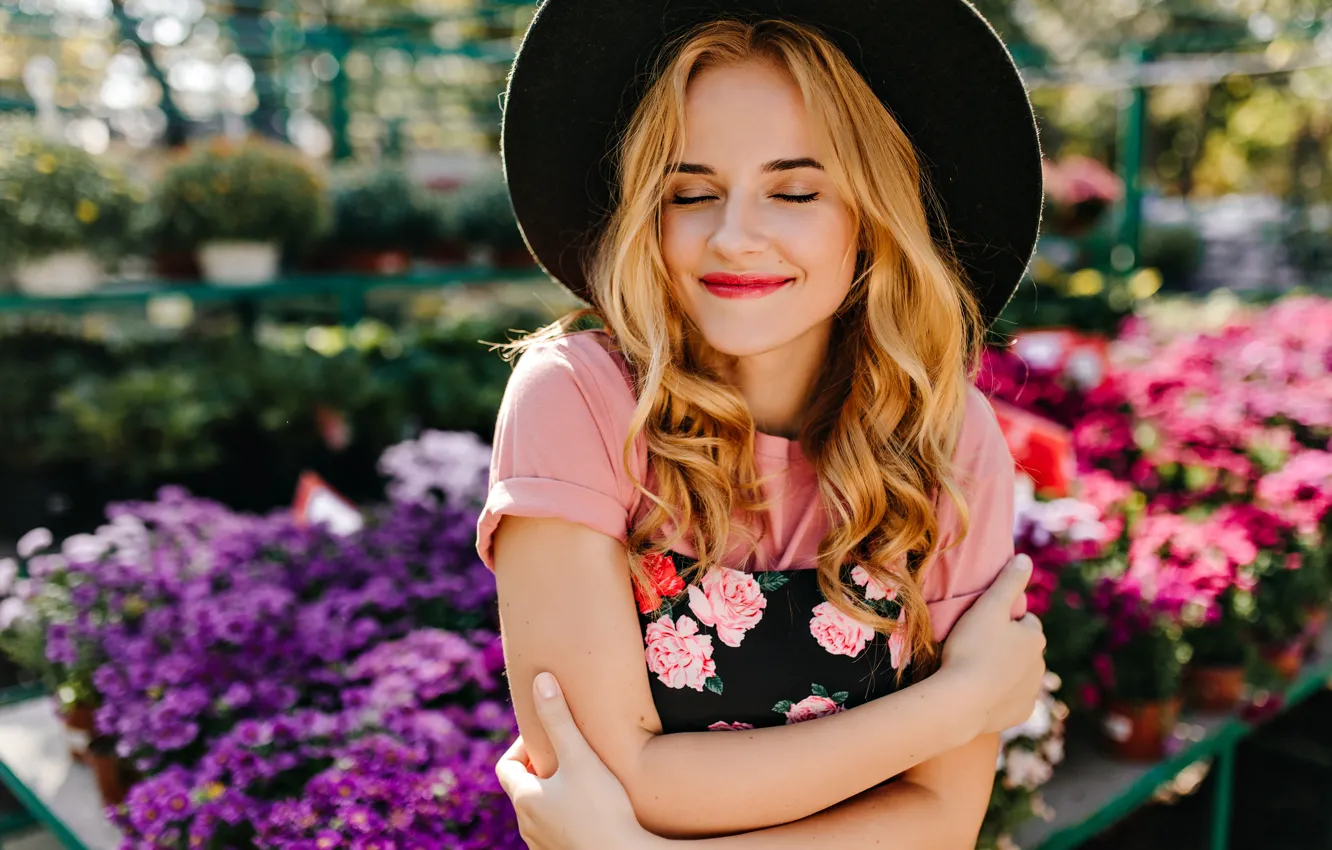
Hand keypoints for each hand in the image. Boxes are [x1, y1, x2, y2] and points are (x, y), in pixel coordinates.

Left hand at [496, 672, 655, 849]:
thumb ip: (558, 719)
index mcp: (524, 798)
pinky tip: (592, 807)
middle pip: (524, 787)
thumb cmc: (602, 809)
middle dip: (542, 767)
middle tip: (568, 753)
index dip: (522, 746)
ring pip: (540, 810)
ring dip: (554, 792)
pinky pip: (555, 829)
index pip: (506, 765)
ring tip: (582, 779)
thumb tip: (540, 680)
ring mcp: (542, 844)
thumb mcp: (580, 757)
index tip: (547, 736)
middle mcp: (526, 825)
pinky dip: (565, 814)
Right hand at [941, 554, 1046, 735]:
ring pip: (1020, 674)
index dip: (1005, 621)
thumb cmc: (972, 647)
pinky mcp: (1021, 714)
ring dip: (1005, 671)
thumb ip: (1008, 581)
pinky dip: (1001, 695)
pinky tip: (981, 693)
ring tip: (976, 670)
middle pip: (1024, 649)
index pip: (1025, 622)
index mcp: (1035, 638)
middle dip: (1008, 647)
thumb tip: (1026, 559)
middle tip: (977, 647)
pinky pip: (1012, 699)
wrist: (962, 700)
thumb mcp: (988, 607)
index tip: (984, 625)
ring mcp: (1032, 692)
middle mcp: (1041, 665)